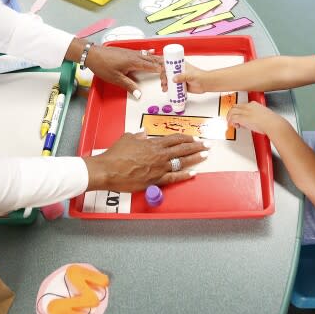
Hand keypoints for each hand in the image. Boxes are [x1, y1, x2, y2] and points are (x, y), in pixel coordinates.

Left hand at [83, 45, 161, 97]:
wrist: (92, 54)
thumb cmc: (102, 65)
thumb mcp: (116, 79)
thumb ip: (129, 86)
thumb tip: (139, 94)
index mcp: (134, 62)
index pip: (152, 67)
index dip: (161, 72)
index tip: (167, 77)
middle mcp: (135, 55)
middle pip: (153, 60)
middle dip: (163, 65)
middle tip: (172, 69)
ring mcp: (131, 52)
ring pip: (148, 55)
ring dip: (157, 59)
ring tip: (166, 61)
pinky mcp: (127, 52)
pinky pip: (142, 52)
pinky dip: (149, 53)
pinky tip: (151, 52)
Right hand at [83, 132, 208, 191]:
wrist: (108, 169)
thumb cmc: (115, 155)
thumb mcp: (126, 139)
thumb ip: (137, 136)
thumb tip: (142, 133)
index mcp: (152, 143)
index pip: (174, 139)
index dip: (186, 138)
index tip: (194, 138)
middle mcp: (159, 154)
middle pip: (182, 149)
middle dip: (196, 146)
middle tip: (206, 144)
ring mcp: (159, 167)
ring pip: (182, 162)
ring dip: (195, 158)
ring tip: (205, 155)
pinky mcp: (156, 180)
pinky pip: (174, 177)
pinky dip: (184, 175)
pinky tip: (193, 173)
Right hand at [160, 61, 208, 93]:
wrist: (206, 84)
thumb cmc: (200, 76)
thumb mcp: (190, 75)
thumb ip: (182, 77)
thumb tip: (173, 80)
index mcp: (180, 65)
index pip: (170, 64)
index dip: (164, 66)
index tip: (162, 70)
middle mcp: (178, 72)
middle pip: (167, 73)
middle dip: (163, 77)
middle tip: (164, 81)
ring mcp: (179, 79)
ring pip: (168, 80)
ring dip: (164, 83)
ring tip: (164, 88)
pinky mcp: (180, 86)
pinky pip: (172, 87)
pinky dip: (167, 88)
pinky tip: (165, 90)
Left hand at [227, 101, 277, 133]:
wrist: (273, 124)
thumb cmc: (271, 121)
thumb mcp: (264, 115)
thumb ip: (257, 116)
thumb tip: (253, 121)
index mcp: (254, 104)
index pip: (242, 105)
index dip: (239, 111)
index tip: (240, 117)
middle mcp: (248, 106)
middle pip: (235, 106)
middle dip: (232, 113)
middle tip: (232, 120)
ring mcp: (245, 111)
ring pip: (232, 111)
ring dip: (229, 117)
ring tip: (231, 123)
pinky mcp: (243, 118)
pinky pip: (232, 118)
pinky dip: (230, 122)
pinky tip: (233, 125)